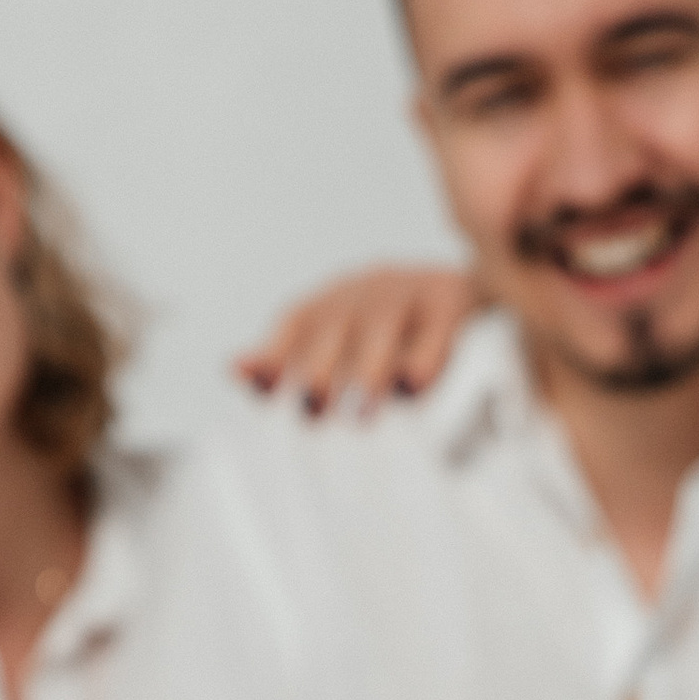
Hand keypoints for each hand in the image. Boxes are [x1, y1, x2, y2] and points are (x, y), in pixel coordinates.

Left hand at [234, 262, 483, 414]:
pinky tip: (413, 389)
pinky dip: (425, 358)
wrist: (466, 284)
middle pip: (336, 323)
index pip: (297, 321)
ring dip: (370, 371)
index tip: (254, 384)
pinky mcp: (451, 299)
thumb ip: (289, 358)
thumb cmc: (391, 327)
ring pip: (382, 327)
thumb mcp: (342, 338)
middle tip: (313, 410)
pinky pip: (436, 329)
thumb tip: (233, 370)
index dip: (275, 351)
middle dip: (321, 366)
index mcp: (336, 298)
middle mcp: (366, 288)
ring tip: (362, 415)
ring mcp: (408, 292)